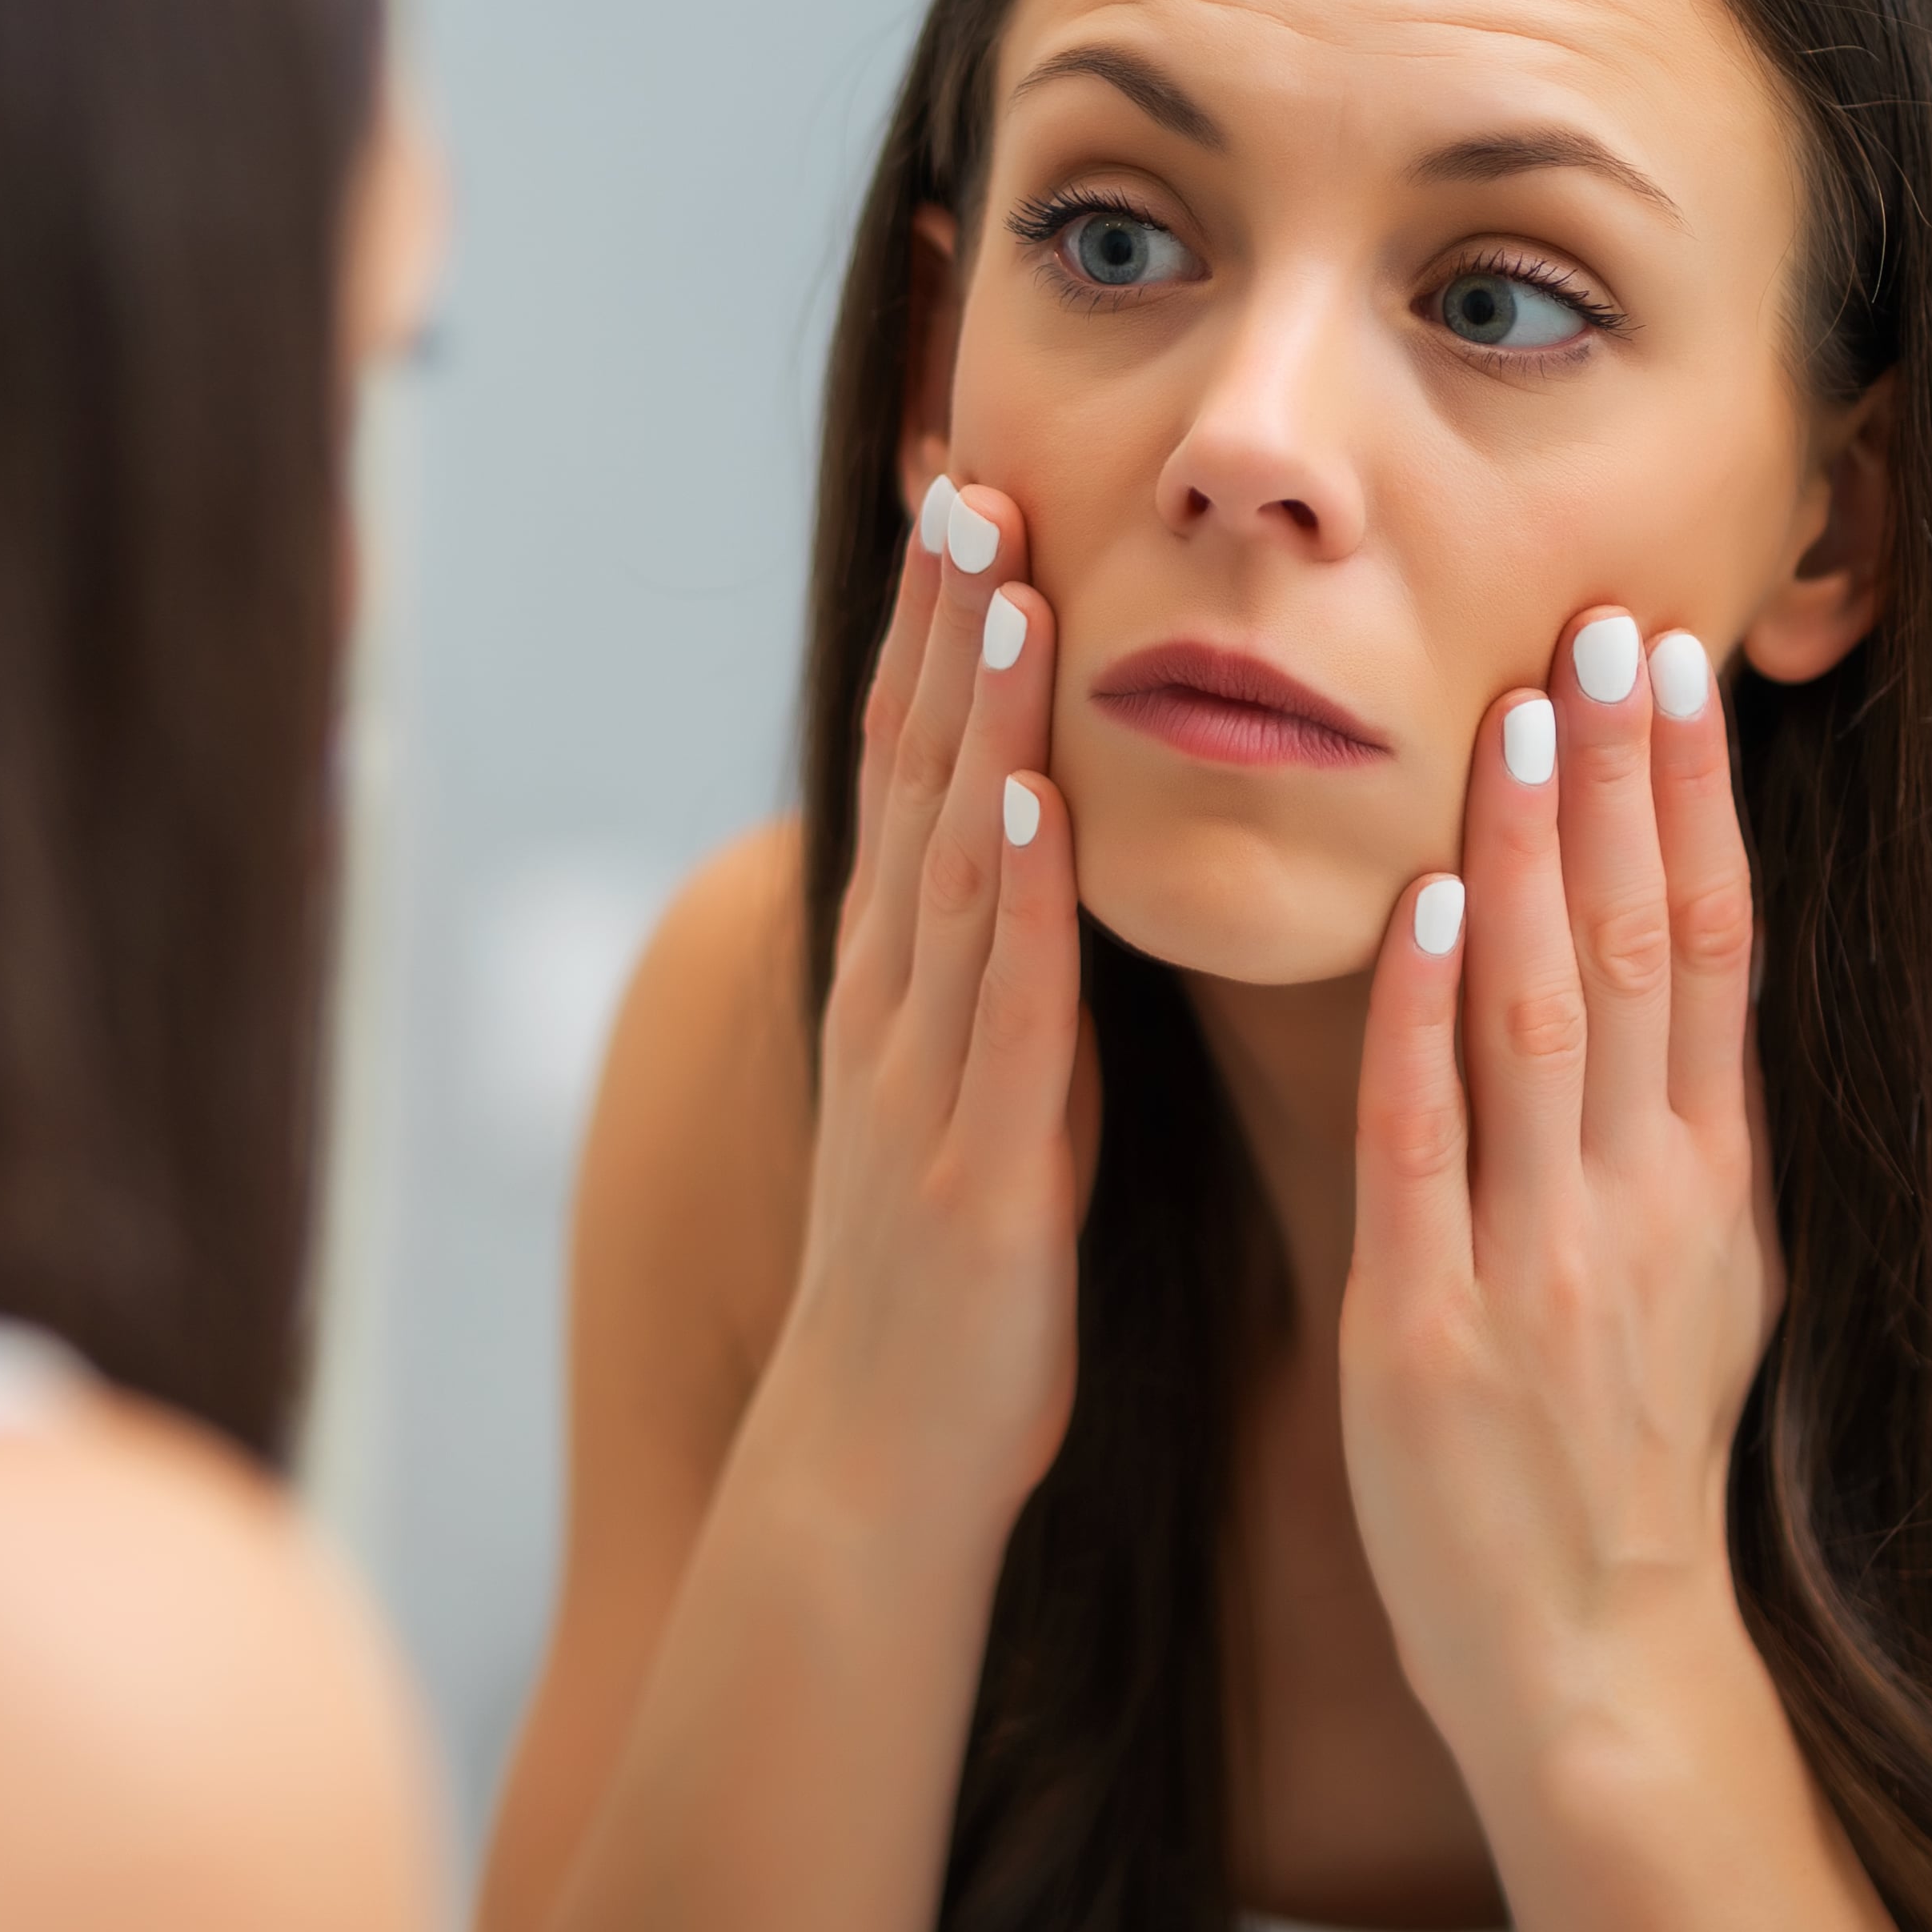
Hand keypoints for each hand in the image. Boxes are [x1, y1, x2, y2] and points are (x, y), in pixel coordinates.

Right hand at [751, 477, 1090, 1539]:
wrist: (882, 1460)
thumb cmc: (956, 1280)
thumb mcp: (985, 1090)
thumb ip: (1009, 976)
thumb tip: (1050, 856)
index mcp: (909, 981)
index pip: (921, 768)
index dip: (943, 630)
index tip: (973, 493)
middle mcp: (896, 1000)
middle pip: (916, 775)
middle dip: (943, 623)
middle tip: (970, 471)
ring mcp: (921, 1075)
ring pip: (947, 859)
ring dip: (972, 715)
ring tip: (1004, 579)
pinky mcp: (970, 1160)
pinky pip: (993, 1008)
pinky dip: (1004, 896)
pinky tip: (1024, 798)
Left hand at [1340, 607, 1781, 1772]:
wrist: (1595, 1657)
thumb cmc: (1633, 1460)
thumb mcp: (1717, 1280)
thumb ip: (1700, 1130)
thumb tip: (1710, 980)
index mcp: (1712, 1184)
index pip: (1712, 949)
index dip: (1693, 801)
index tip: (1670, 669)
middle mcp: (1642, 1202)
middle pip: (1636, 950)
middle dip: (1619, 783)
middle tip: (1602, 627)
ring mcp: (1538, 1261)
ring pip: (1536, 1017)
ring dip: (1524, 856)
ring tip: (1515, 714)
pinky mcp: (1429, 1326)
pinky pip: (1422, 1139)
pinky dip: (1419, 1015)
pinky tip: (1414, 901)